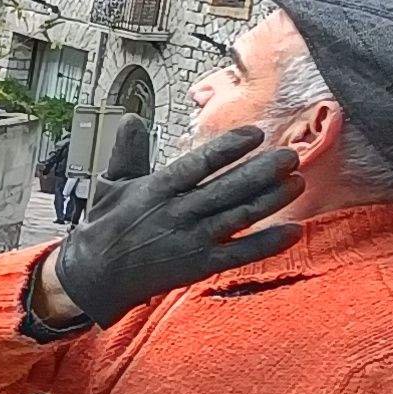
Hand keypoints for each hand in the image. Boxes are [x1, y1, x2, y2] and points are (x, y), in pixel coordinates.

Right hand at [45, 125, 296, 326]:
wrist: (95, 276)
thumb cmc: (106, 226)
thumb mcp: (112, 184)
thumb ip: (127, 151)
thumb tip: (130, 117)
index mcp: (157, 189)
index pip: (199, 163)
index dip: (229, 148)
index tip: (255, 133)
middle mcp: (178, 213)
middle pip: (228, 188)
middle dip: (262, 171)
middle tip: (289, 155)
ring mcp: (191, 241)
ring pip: (239, 216)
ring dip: (271, 199)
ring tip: (297, 182)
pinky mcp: (200, 266)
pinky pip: (241, 254)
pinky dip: (268, 243)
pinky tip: (293, 230)